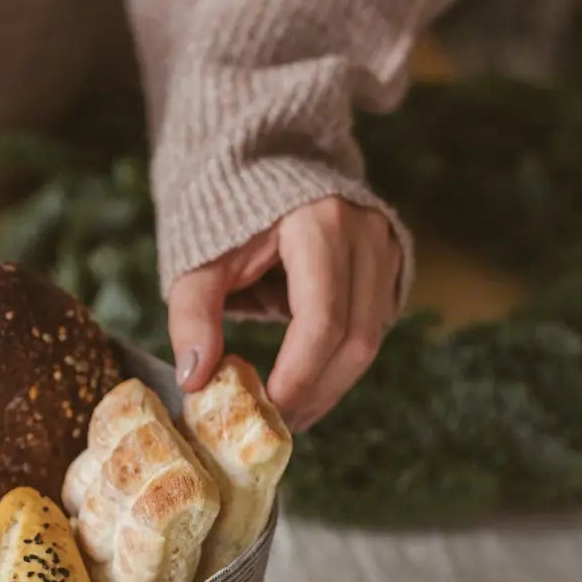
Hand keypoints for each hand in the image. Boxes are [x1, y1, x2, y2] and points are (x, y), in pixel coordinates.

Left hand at [167, 198, 401, 430]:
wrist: (260, 158)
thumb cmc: (225, 210)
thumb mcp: (198, 259)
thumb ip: (193, 316)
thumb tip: (196, 381)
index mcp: (319, 223)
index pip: (323, 320)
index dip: (299, 375)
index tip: (267, 409)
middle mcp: (364, 233)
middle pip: (356, 337)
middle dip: (317, 390)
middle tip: (279, 424)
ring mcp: (383, 245)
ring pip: (371, 337)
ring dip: (332, 382)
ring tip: (291, 410)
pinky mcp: (388, 260)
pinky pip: (373, 324)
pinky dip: (341, 358)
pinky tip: (309, 378)